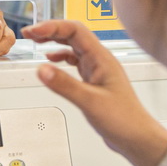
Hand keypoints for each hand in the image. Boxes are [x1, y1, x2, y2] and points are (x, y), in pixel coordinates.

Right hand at [20, 20, 166, 165]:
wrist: (137, 138)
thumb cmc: (124, 120)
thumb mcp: (90, 102)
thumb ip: (65, 85)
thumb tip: (42, 69)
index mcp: (102, 59)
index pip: (75, 31)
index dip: (53, 27)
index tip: (34, 32)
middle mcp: (100, 60)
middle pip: (73, 34)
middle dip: (50, 30)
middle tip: (29, 34)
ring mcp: (97, 70)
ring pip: (73, 47)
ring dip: (54, 41)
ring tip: (36, 42)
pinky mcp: (93, 81)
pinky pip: (74, 61)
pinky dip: (60, 58)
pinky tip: (51, 62)